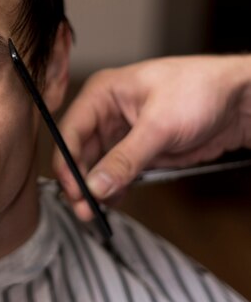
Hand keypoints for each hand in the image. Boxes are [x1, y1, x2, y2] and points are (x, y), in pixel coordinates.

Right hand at [52, 55, 250, 220]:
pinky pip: (116, 174)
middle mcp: (106, 113)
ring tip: (94, 211)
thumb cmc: (201, 90)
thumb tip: (96, 185)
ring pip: (95, 166)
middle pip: (79, 151)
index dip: (67, 162)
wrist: (240, 100)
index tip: (73, 189)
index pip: (71, 130)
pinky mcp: (137, 151)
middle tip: (83, 208)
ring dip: (94, 188)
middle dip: (79, 180)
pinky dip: (113, 189)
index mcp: (102, 94)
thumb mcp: (159, 126)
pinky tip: (112, 201)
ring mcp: (121, 133)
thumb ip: (125, 158)